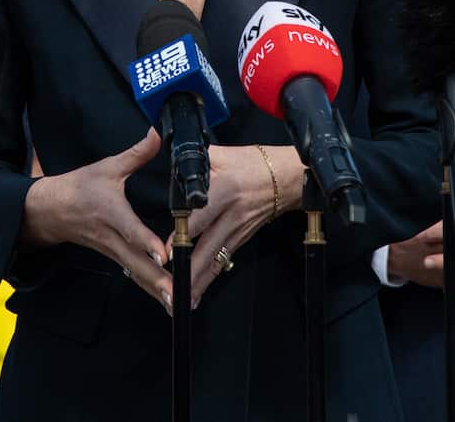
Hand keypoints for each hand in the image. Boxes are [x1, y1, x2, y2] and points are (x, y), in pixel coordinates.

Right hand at [21, 129, 170, 308]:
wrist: (50, 210)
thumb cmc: (80, 187)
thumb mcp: (108, 167)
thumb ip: (137, 154)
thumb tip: (158, 134)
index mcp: (111, 213)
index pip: (130, 230)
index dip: (146, 242)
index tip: (163, 254)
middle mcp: (111, 237)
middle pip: (136, 262)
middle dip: (158, 279)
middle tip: (179, 293)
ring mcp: (112, 252)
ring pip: (136, 274)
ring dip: (156, 289)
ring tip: (178, 303)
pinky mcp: (114, 258)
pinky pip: (134, 276)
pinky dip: (150, 288)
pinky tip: (167, 300)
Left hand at [179, 144, 302, 308]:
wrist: (286, 177)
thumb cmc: (254, 164)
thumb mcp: (222, 154)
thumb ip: (195, 158)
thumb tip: (170, 155)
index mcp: (224, 190)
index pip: (200, 216)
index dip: (183, 234)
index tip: (167, 251)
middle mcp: (230, 214)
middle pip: (207, 247)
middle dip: (190, 270)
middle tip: (172, 287)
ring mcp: (237, 230)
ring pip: (214, 259)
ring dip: (199, 281)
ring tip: (182, 299)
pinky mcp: (241, 238)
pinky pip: (223, 261)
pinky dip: (210, 278)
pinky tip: (198, 293)